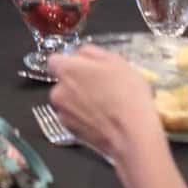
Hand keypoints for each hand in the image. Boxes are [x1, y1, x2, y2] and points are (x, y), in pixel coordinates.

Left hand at [47, 48, 163, 163]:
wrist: (132, 134)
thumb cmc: (126, 94)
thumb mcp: (116, 61)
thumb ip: (92, 52)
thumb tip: (82, 53)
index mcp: (67, 70)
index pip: (56, 60)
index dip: (71, 62)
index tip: (86, 67)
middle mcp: (58, 91)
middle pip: (62, 82)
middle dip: (77, 82)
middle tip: (100, 85)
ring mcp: (62, 113)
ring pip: (68, 101)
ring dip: (79, 100)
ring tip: (105, 104)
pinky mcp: (70, 131)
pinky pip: (73, 117)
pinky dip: (83, 116)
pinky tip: (102, 118)